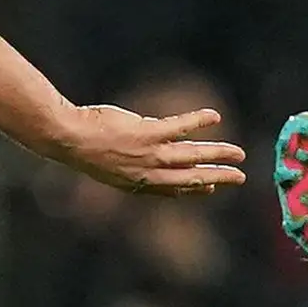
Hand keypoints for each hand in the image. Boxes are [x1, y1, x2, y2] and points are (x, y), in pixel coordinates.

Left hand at [45, 101, 245, 195]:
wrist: (68, 139)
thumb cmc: (81, 148)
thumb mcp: (106, 166)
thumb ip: (127, 167)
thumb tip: (138, 156)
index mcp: (138, 183)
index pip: (174, 190)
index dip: (195, 190)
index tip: (210, 187)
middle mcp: (148, 173)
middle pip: (191, 177)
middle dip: (217, 178)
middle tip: (239, 176)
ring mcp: (150, 154)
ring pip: (192, 156)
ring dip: (218, 154)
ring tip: (238, 153)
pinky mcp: (148, 133)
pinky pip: (180, 127)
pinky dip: (198, 122)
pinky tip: (214, 117)